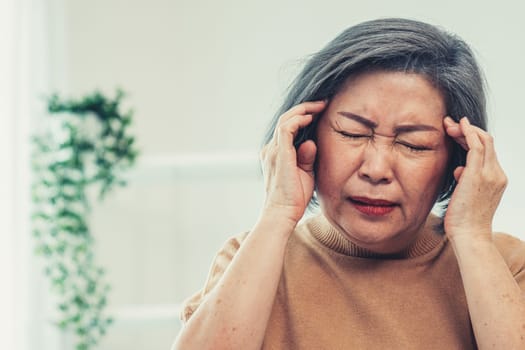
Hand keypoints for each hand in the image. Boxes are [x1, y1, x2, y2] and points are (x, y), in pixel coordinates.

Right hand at [260, 101, 326, 225]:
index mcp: (276, 154)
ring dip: (303, 110)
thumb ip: (307, 158)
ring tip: (319, 106)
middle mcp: (271, 150)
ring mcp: (273, 151)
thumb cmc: (294, 198)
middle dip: (304, 109)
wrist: (282, 213)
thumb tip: (311, 142)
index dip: (303, 117)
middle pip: (286, 120)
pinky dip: (298, 120)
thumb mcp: (305, 174)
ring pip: (285, 120)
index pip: (287, 128)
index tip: (320, 112)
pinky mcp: (279, 153)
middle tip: (322, 103)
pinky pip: (286, 128)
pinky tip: (310, 117)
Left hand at [443, 116, 506, 241]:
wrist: (469, 235)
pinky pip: (475, 148)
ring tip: (449, 124)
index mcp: (496, 179)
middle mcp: (497, 174)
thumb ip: (465, 179)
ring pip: (482, 141)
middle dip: (468, 129)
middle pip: (487, 142)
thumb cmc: (464, 219)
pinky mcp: (478, 175)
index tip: (456, 132)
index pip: (487, 151)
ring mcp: (490, 174)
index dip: (472, 138)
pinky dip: (467, 134)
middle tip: (450, 123)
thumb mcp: (466, 195)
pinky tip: (457, 127)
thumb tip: (459, 170)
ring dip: (465, 130)